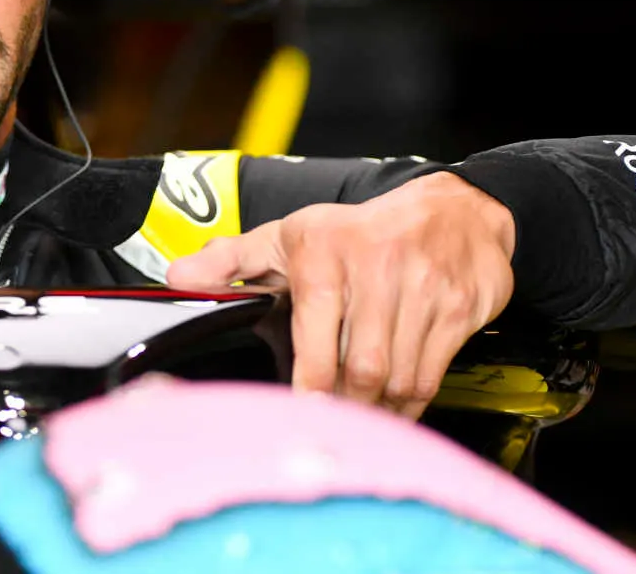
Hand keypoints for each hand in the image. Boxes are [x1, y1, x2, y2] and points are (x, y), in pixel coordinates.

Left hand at [165, 171, 514, 418]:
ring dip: (377, 410)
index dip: (310, 386)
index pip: (317, 337)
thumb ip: (230, 260)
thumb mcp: (290, 235)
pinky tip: (393, 408)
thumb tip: (176, 279)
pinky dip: (410, 405)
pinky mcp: (458, 309)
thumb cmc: (360, 232)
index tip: (301, 413)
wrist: (456, 209)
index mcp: (326, 254)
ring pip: (398, 377)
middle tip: (330, 426)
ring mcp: (423, 289)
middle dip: (344, 406)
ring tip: (360, 421)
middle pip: (361, 367)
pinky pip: (431, 375)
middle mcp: (377, 268)